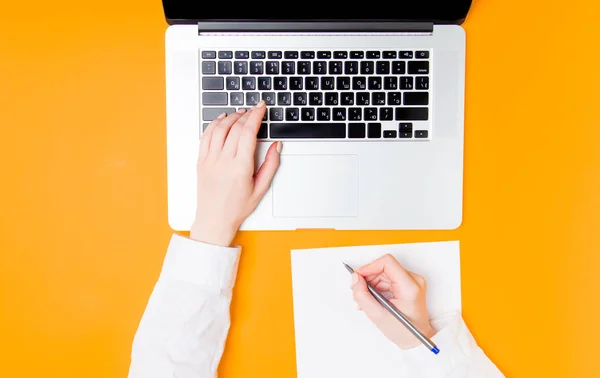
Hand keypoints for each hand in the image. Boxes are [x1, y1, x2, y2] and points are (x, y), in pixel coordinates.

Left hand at [190, 101, 280, 245]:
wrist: (214, 220)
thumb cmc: (236, 208)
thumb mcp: (261, 189)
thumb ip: (271, 165)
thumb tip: (276, 145)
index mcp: (240, 167)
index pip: (248, 132)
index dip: (256, 115)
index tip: (261, 107)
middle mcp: (223, 161)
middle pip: (235, 127)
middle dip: (246, 114)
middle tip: (254, 109)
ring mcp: (210, 160)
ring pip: (219, 128)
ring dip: (231, 117)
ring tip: (240, 113)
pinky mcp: (201, 161)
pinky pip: (206, 136)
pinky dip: (214, 124)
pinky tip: (221, 120)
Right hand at [351, 254, 435, 348]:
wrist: (416, 339)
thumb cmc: (404, 331)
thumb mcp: (378, 316)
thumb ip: (363, 296)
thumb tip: (355, 278)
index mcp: (410, 287)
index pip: (387, 263)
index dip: (369, 267)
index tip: (358, 277)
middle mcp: (414, 280)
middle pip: (384, 267)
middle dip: (368, 277)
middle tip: (358, 291)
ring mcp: (412, 281)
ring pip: (384, 272)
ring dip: (372, 283)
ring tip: (366, 299)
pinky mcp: (408, 284)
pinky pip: (388, 278)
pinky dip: (377, 286)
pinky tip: (373, 298)